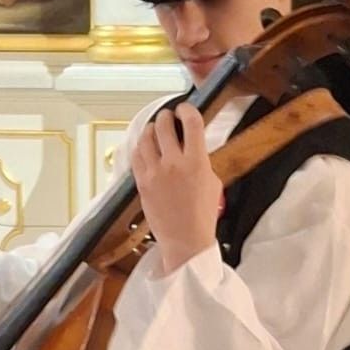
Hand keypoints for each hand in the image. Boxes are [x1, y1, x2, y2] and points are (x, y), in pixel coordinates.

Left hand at [131, 102, 221, 275]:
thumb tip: (192, 146)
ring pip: (146, 138)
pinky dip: (140, 147)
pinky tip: (145, 148)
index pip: (191, 122)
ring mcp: (154, 173)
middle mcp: (173, 164)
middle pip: (164, 125)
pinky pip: (136, 155)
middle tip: (168, 117)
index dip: (187, 109)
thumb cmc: (203, 215)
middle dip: (166, 116)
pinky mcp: (141, 183)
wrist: (186, 240)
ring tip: (155, 130)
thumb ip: (202, 160)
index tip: (185, 109)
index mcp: (197, 162)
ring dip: (151, 130)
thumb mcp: (213, 182)